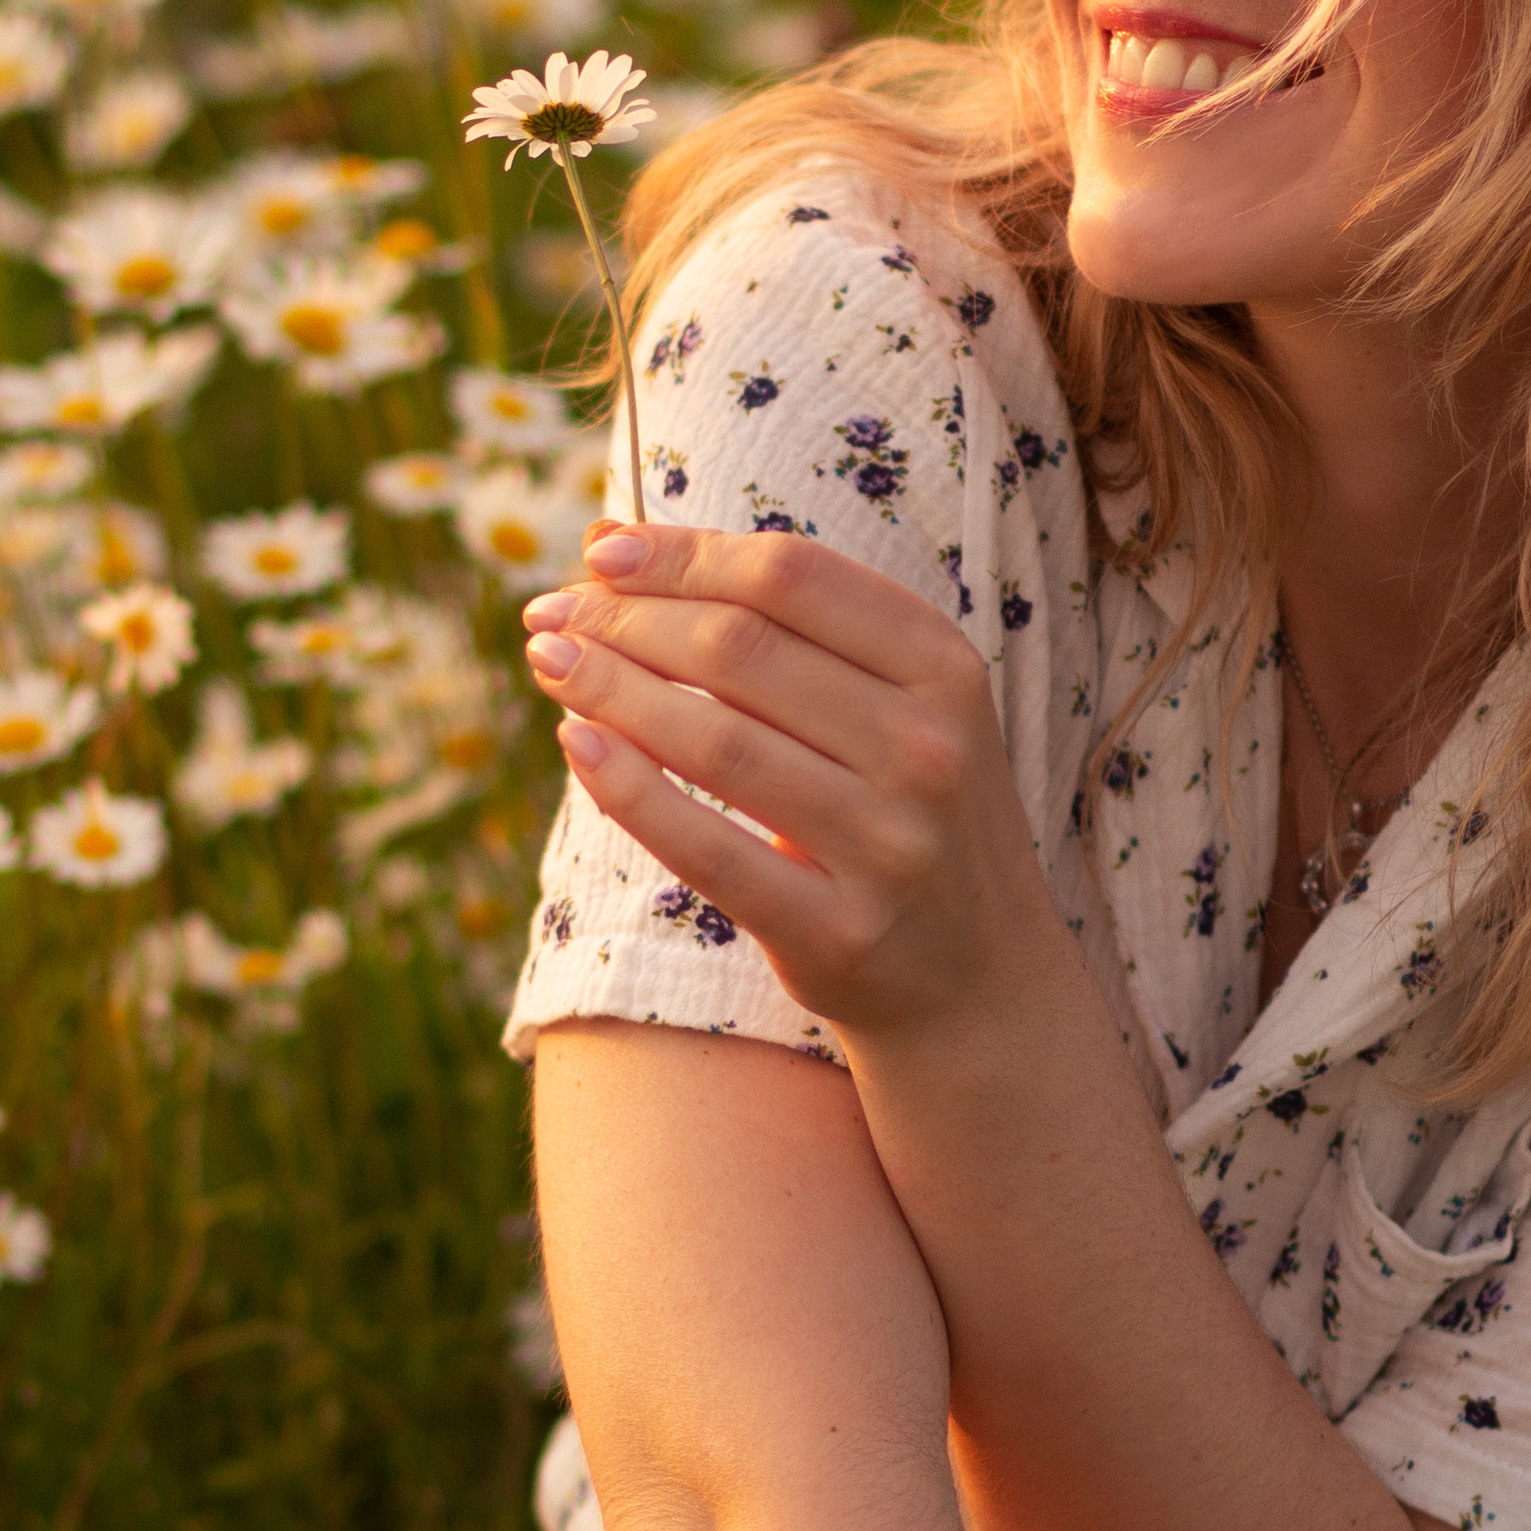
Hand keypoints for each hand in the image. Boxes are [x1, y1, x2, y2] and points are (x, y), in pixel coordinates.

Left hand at [519, 521, 1064, 1040]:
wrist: (981, 980)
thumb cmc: (906, 810)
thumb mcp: (900, 702)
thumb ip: (788, 627)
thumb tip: (613, 550)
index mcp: (944, 668)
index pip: (790, 577)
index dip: (683, 554)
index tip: (601, 551)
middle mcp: (927, 749)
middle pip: (740, 650)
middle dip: (624, 619)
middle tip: (550, 614)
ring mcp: (889, 845)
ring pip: (714, 741)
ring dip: (609, 689)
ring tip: (549, 662)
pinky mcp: (837, 932)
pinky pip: (706, 847)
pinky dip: (626, 788)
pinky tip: (574, 742)